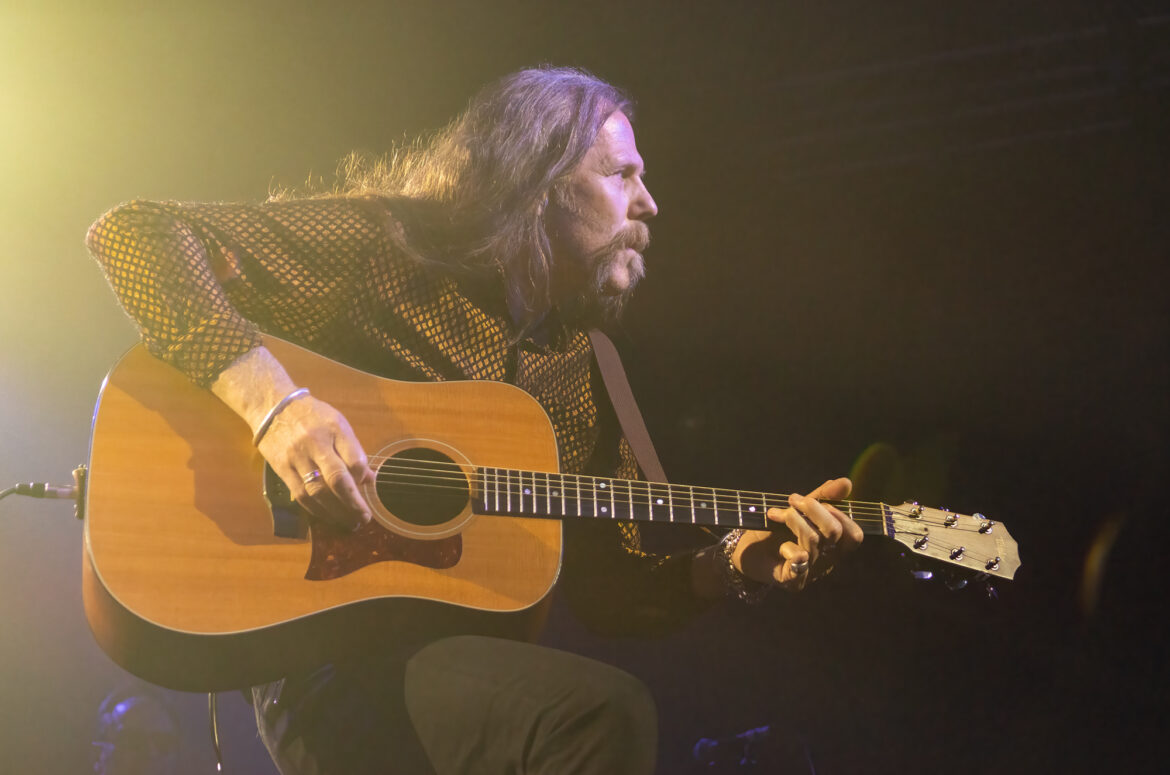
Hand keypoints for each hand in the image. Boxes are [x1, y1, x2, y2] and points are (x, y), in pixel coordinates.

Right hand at [257, 394, 375, 530]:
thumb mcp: (338, 424)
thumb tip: (369, 479)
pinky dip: (316, 510)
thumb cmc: (312, 416)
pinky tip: (328, 516)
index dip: (362, 477)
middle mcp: (315, 443)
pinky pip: (300, 495)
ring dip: (336, 512)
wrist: (272, 407)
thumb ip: (353, 450)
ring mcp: (296, 457)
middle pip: (336, 479)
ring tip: (349, 522)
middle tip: (364, 518)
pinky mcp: (282, 469)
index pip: (354, 459)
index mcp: (334, 428)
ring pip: (317, 492)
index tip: (366, 485)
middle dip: (353, 503)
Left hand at [734, 477, 862, 590]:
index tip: (815, 499)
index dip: (840, 515)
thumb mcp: (799, 510)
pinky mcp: (793, 580)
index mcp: (834, 546)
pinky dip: (788, 547)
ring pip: (814, 540)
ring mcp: (811, 572)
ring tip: (775, 513)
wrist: (746, 551)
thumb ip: (822, 498)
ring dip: (794, 520)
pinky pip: (799, 561)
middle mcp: (827, 561)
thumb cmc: (775, 530)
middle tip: (792, 500)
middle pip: (835, 533)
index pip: (854, 535)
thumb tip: (847, 482)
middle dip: (814, 509)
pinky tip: (780, 546)